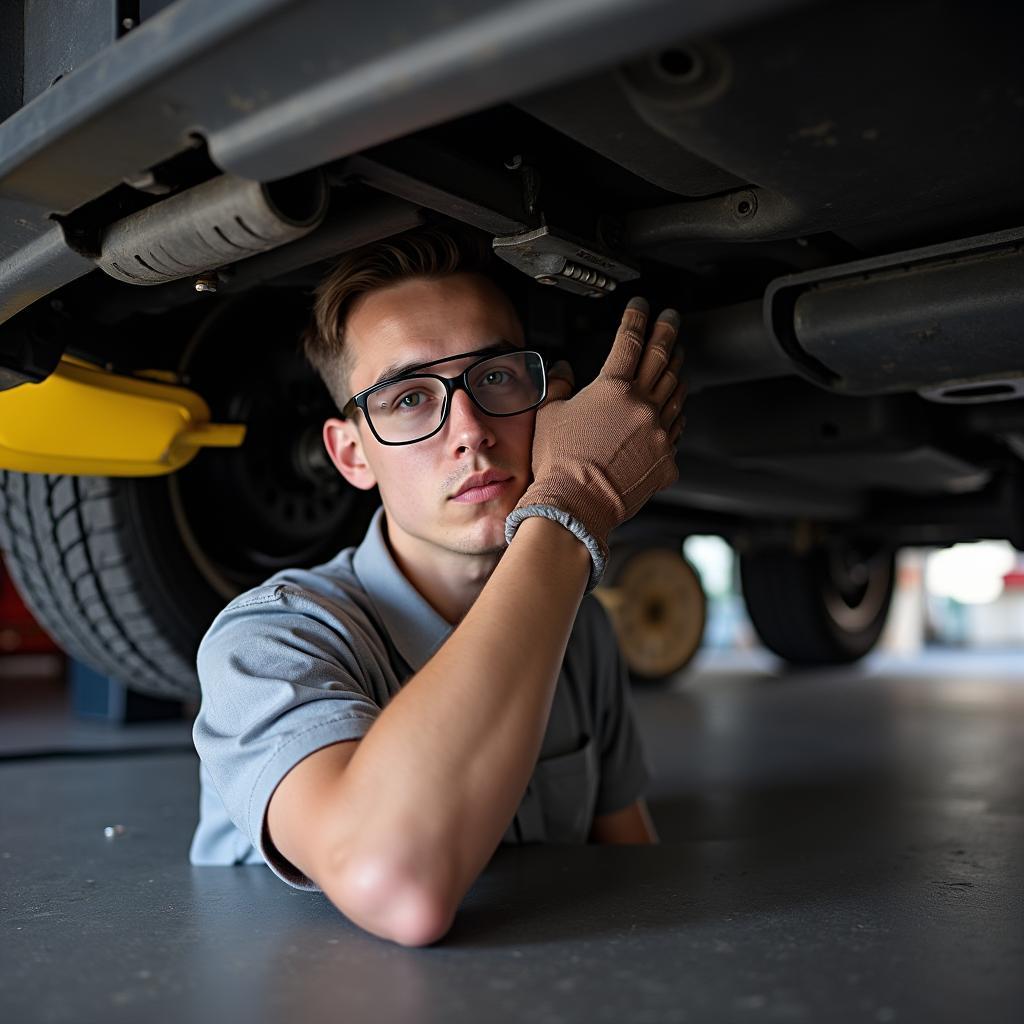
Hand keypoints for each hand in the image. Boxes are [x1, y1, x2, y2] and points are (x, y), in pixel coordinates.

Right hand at [507, 296, 687, 585]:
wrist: (577, 506)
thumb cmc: (559, 463)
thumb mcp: (549, 414)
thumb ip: (557, 384)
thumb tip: (562, 368)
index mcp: (612, 389)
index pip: (629, 341)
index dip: (637, 318)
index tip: (641, 307)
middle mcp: (642, 406)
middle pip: (662, 358)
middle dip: (668, 332)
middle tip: (672, 318)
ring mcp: (659, 432)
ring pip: (676, 391)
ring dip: (676, 370)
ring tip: (676, 359)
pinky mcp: (667, 458)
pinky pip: (677, 427)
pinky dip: (676, 411)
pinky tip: (674, 407)